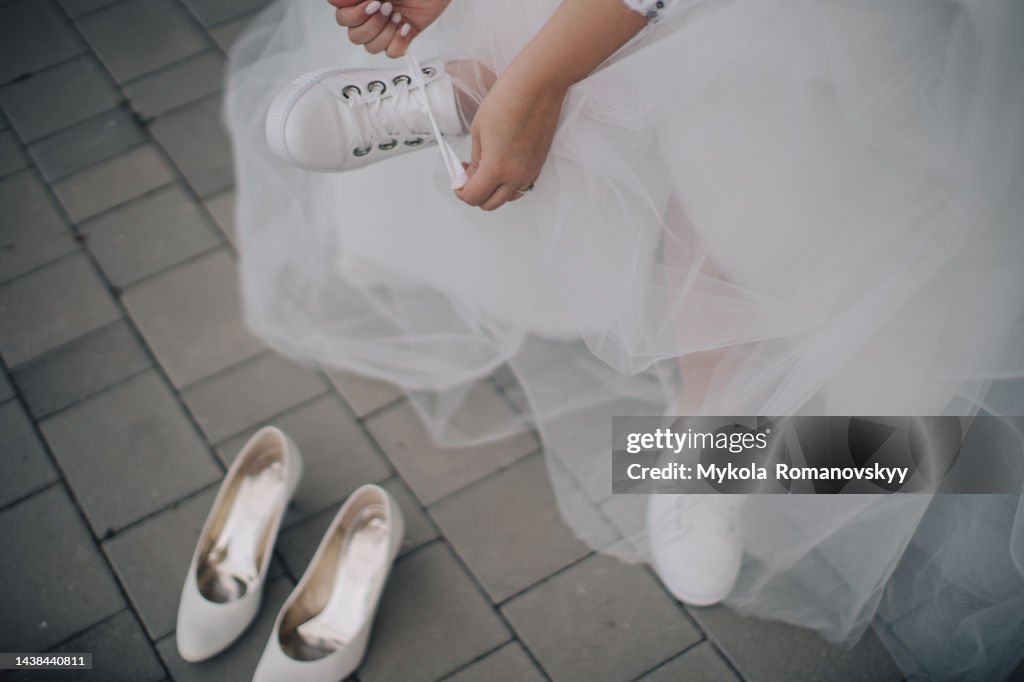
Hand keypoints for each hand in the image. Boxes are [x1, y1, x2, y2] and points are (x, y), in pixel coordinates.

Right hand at [328, 0, 450, 57]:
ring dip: (386, 32)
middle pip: (355, 36)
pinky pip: (392, 52)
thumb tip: (335, 1)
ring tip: (398, 15)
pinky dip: (399, 42)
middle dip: (372, 24)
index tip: (369, 1)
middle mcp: (370, 13)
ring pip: (372, 47)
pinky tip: (406, 26)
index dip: (353, 14)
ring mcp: (386, 25)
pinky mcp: (402, 35)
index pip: (342, 17)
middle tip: (387, 6)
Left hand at [456, 71, 566, 210]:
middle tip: (467, 176)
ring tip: (485, 170)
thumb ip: (473, 160)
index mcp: (497, 168)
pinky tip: (503, 167)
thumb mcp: (478, 131)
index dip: (460, 191)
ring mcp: (530, 171)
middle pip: (491, 204)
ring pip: (508, 197)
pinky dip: (509, 183)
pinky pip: (522, 185)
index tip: (457, 181)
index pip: (474, 197)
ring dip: (494, 190)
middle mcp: (516, 175)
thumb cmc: (509, 100)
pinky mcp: (539, 164)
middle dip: (475, 194)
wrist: (537, 86)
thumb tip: (469, 176)